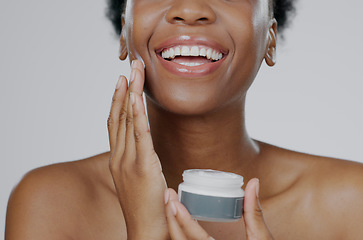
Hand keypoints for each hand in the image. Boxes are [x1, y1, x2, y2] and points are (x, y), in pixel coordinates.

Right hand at [108, 60, 167, 239]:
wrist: (145, 230)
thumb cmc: (146, 206)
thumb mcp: (140, 179)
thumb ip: (141, 161)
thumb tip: (148, 150)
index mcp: (117, 159)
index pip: (115, 123)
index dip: (117, 100)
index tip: (122, 81)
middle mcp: (119, 157)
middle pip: (120, 116)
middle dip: (125, 89)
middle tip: (131, 66)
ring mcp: (128, 161)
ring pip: (127, 121)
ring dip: (131, 94)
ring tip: (134, 73)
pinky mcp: (142, 167)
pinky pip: (139, 135)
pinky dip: (137, 114)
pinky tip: (137, 98)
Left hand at [165, 178, 273, 239]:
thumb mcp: (261, 238)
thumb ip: (254, 212)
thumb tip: (253, 182)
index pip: (195, 238)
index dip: (182, 220)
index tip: (173, 201)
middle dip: (171, 219)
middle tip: (168, 196)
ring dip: (173, 226)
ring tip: (170, 204)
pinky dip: (180, 234)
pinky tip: (177, 220)